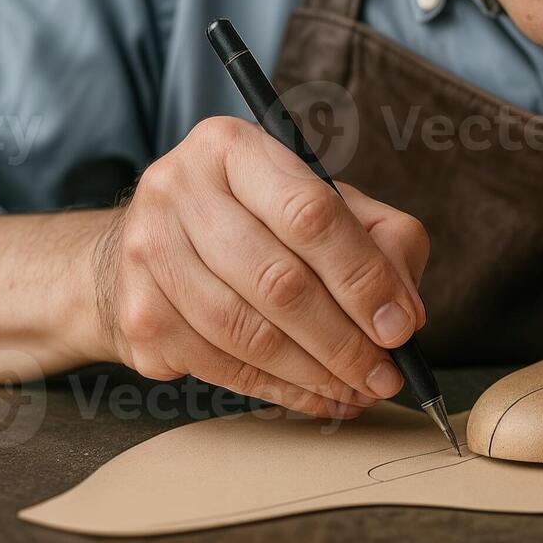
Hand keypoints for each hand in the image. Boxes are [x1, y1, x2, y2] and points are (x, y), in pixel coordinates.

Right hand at [92, 117, 428, 418]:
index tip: (401, 325)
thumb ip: (382, 239)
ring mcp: (150, 253)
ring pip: (249, 333)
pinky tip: (318, 395)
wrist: (151, 246)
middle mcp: (179, 190)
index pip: (310, 213)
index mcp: (233, 147)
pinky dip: (281, 390)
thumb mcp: (327, 202)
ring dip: (317, 373)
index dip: (362, 277)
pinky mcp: (139, 315)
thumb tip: (404, 312)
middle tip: (387, 373)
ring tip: (360, 390)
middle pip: (279, 280)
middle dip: (345, 339)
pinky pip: (222, 367)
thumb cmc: (259, 220)